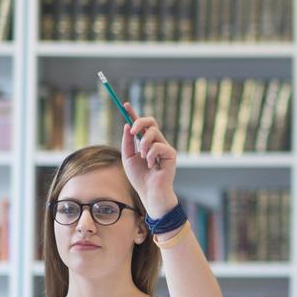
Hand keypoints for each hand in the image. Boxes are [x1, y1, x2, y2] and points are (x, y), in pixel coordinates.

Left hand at [120, 101, 176, 217]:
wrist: (149, 192)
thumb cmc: (139, 177)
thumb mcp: (128, 157)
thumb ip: (128, 142)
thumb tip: (127, 126)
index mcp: (145, 142)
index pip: (140, 125)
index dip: (133, 114)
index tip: (125, 105)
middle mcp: (156, 142)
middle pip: (151, 122)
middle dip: (140, 122)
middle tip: (132, 130)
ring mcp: (164, 147)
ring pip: (153, 133)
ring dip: (144, 144)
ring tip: (143, 157)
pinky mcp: (171, 154)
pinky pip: (158, 146)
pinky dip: (150, 156)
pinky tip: (152, 165)